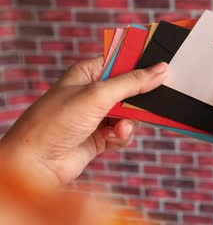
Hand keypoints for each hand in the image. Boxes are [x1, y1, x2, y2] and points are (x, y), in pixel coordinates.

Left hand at [0, 57, 167, 185]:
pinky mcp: (102, 136)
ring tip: (118, 128)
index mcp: (89, 73)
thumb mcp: (98, 95)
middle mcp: (94, 92)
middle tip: (148, 103)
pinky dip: (122, 136)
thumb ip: (132, 83)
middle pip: (131, 89)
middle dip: (138, 100)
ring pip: (132, 114)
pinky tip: (111, 139)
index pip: (122, 61)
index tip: (163, 67)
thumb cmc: (56, 122)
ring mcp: (98, 115)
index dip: (141, 64)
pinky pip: (125, 132)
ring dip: (129, 122)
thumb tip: (161, 70)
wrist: (36, 164)